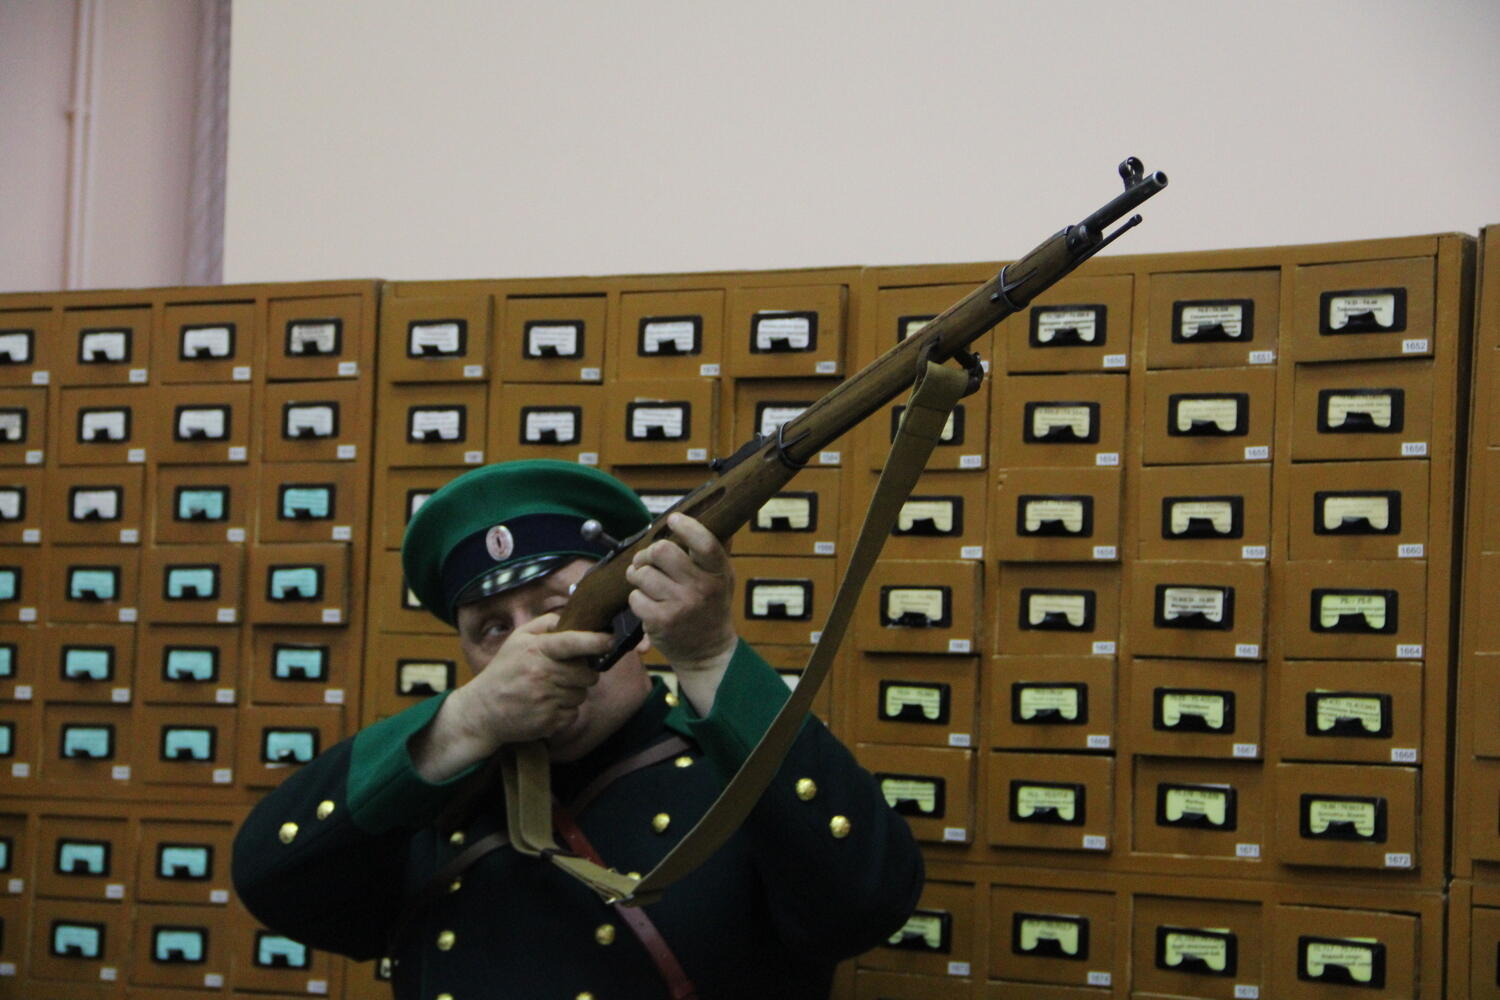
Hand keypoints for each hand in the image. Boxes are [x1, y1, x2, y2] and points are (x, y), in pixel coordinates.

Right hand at [412, 613, 612, 780]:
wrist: (483, 710)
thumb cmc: (505, 670)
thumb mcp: (518, 639)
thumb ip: (546, 623)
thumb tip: (573, 617)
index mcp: (536, 650)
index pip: (571, 642)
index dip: (595, 641)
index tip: (610, 639)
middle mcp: (541, 674)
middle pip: (586, 673)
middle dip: (583, 673)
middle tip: (568, 673)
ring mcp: (545, 700)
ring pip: (581, 694)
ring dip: (573, 692)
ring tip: (551, 690)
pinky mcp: (548, 722)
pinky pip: (573, 714)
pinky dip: (566, 711)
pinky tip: (547, 705)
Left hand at [625, 513, 737, 676]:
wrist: (707, 652)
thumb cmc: (711, 608)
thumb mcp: (723, 580)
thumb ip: (713, 553)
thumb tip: (706, 517)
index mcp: (718, 573)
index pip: (705, 542)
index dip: (687, 526)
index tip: (673, 519)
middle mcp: (701, 588)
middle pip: (662, 551)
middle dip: (648, 553)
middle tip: (646, 560)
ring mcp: (680, 605)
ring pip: (642, 573)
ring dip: (638, 575)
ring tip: (644, 582)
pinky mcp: (661, 621)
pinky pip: (635, 597)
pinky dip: (636, 598)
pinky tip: (647, 603)